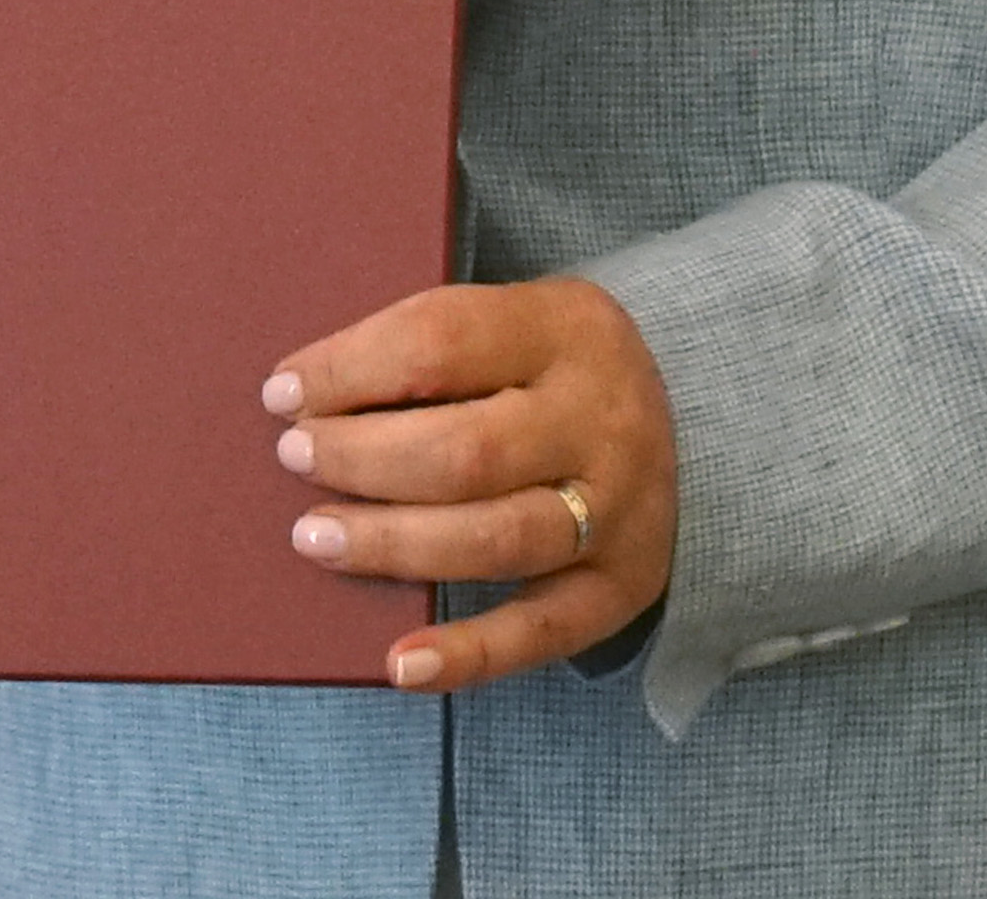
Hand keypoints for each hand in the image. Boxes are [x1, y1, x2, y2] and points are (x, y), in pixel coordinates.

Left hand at [271, 276, 679, 692]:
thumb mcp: (516, 323)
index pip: (442, 340)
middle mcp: (602, 420)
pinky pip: (539, 634)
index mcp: (567, 330)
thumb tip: (301, 398)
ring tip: (315, 536)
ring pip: (495, 539)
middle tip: (295, 458)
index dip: (350, 368)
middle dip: (362, 459)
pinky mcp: (619, 589)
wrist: (702, 421)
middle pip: (466, 450)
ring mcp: (618, 511)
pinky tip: (399, 664)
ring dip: (392, 544)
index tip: (283, 392)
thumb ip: (430, 348)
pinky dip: (467, 656)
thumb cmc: (555, 371)